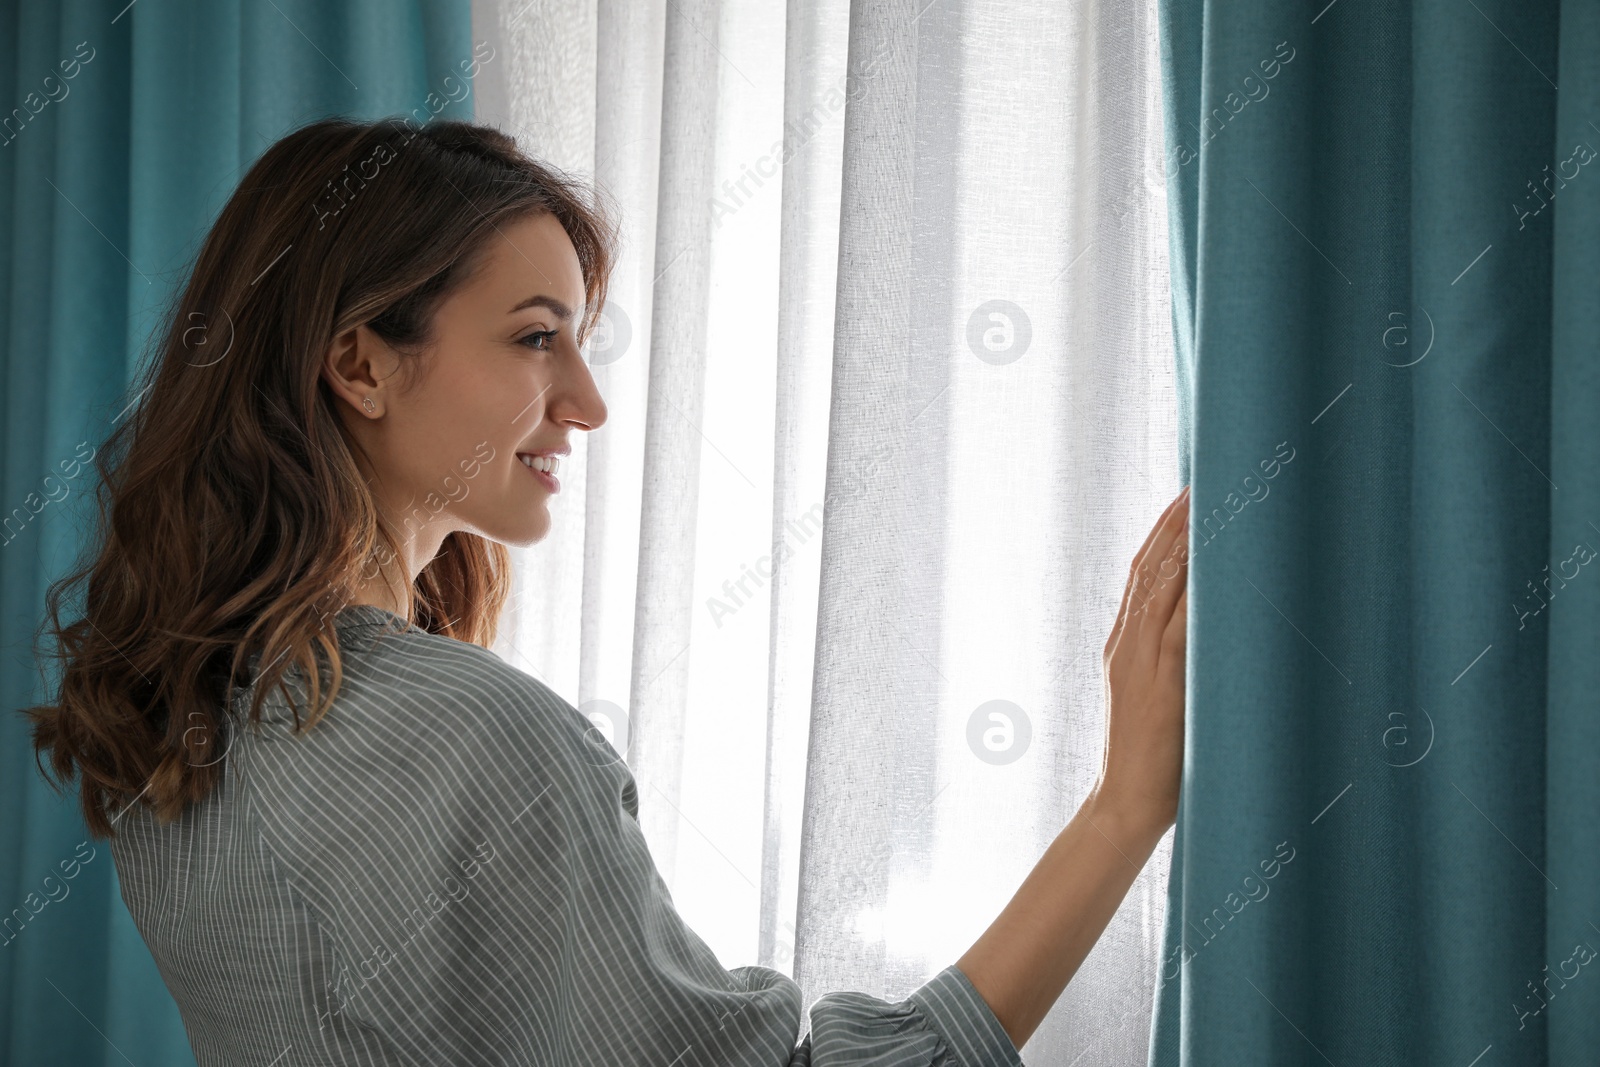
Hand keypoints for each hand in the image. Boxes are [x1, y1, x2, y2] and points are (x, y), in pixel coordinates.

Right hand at [1096, 486, 1188, 833]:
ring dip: (1183, 544)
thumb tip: (1220, 633)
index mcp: (1124, 645)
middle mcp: (1125, 645)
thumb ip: (1181, 663)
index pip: (1142, 574)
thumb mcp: (1167, 698)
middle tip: (1199, 481)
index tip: (1186, 495)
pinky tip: (1207, 564)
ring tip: (1204, 505)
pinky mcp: (1156, 684)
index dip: (1162, 532)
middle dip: (1173, 523)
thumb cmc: (1155, 760)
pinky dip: (1190, 592)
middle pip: (1147, 568)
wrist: (1125, 805)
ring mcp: (1137, 662)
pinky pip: (1175, 628)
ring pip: (1158, 588)